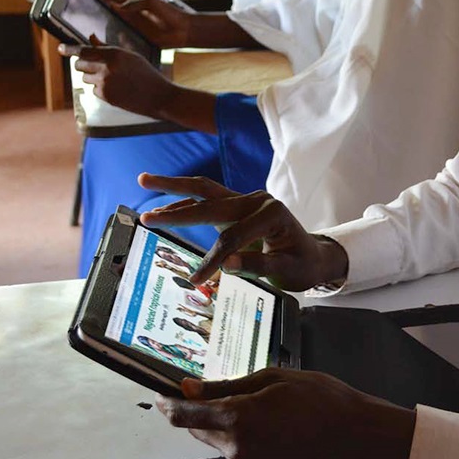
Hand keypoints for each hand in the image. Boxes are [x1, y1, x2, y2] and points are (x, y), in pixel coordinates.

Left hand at [59, 40, 176, 117]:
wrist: (158, 96)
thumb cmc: (145, 74)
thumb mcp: (129, 56)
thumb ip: (107, 47)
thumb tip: (90, 38)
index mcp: (114, 54)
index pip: (84, 50)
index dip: (69, 49)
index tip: (60, 48)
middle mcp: (107, 68)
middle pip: (80, 64)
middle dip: (83, 64)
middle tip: (94, 65)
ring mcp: (105, 83)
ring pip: (85, 78)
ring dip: (92, 77)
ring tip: (111, 78)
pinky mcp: (105, 96)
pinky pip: (93, 89)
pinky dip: (100, 88)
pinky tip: (116, 88)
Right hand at [91, 0, 193, 48]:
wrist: (184, 30)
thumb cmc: (171, 14)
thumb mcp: (153, 3)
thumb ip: (136, 3)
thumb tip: (119, 6)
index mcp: (135, 3)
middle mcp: (132, 14)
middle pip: (110, 9)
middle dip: (96, 7)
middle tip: (82, 6)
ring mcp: (134, 26)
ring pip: (113, 23)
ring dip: (102, 22)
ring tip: (87, 23)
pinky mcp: (138, 38)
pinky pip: (122, 37)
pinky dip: (112, 37)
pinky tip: (103, 39)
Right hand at [137, 174, 348, 289]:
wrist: (314, 256)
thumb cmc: (301, 266)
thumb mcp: (286, 272)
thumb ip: (258, 266)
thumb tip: (227, 264)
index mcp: (272, 214)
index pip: (232, 236)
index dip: (213, 259)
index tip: (197, 279)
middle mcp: (258, 200)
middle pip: (211, 200)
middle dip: (176, 209)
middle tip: (145, 216)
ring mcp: (248, 199)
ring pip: (206, 190)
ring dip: (175, 186)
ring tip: (144, 179)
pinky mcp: (239, 205)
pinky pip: (209, 199)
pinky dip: (186, 202)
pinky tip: (165, 206)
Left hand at [156, 370, 415, 458]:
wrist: (352, 435)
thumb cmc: (318, 397)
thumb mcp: (271, 378)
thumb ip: (226, 387)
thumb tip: (190, 388)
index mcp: (237, 418)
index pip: (184, 415)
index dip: (167, 404)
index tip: (161, 395)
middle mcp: (236, 449)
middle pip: (199, 431)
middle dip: (204, 413)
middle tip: (231, 396)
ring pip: (220, 445)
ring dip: (229, 430)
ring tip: (267, 415)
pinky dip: (246, 447)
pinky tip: (274, 435)